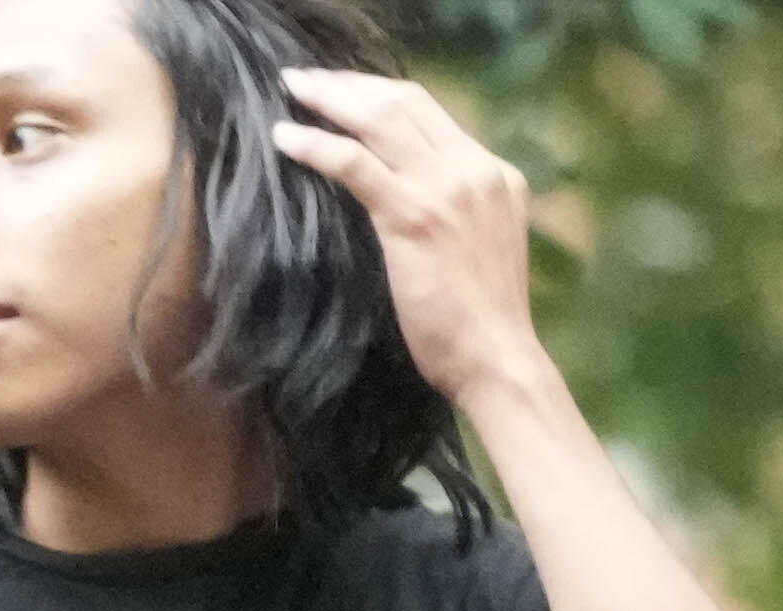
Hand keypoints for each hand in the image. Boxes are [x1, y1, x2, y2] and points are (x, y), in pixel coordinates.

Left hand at [272, 65, 554, 416]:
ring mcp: (448, 188)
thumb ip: (452, 213)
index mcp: (494, 174)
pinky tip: (285, 139)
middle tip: (306, 80)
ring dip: (330, 100)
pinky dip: (317, 145)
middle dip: (350, 85)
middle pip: (406, 102)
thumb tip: (404, 202)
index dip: (381, 95)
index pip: (431, 114)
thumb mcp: (476, 248)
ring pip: (381, 120)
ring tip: (292, 93)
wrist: (497, 357)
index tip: (343, 93)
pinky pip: (356, 164)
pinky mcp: (414, 216)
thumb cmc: (479, 324)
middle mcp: (475, 169)